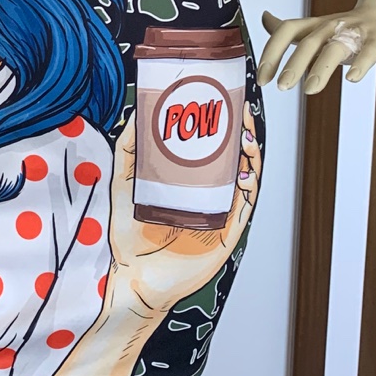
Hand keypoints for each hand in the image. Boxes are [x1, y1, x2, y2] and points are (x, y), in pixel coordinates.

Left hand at [105, 107, 261, 321]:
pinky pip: (244, 207)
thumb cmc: (130, 235)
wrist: (133, 277)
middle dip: (242, 131)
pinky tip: (244, 173)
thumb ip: (130, 151)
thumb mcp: (125, 183)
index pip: (213, 145)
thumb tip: (136, 114)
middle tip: (240, 110)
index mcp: (190, 180)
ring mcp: (220, 213)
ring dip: (250, 155)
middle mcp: (209, 193)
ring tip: (244, 136)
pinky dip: (249, 188)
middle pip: (235, 156)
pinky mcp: (226, 233)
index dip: (224, 122)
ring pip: (246, 177)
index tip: (225, 98)